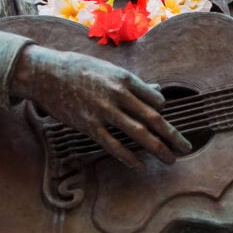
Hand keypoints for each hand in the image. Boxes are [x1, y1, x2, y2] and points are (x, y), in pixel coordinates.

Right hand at [11, 45, 192, 168]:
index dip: (164, 112)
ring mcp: (103, 111)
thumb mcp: (109, 69)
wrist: (45, 72)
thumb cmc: (79, 68)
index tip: (165, 121)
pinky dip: (128, 156)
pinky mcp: (88, 124)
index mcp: (125, 78)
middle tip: (187, 148)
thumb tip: (157, 91)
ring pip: (138, 133)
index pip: (156, 99)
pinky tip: (140, 165)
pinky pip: (112, 144)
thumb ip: (134, 83)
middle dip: (172, 135)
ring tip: (171, 159)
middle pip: (153, 118)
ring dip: (157, 148)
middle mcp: (117, 94)